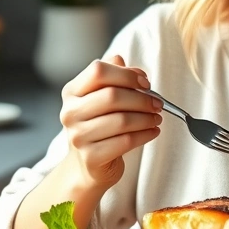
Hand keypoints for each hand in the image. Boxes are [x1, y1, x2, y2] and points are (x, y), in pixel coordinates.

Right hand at [59, 55, 162, 190]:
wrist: (88, 165)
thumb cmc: (99, 125)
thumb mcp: (102, 97)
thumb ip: (113, 76)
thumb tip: (125, 63)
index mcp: (72, 92)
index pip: (98, 71)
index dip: (126, 74)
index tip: (145, 83)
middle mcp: (70, 112)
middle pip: (111, 96)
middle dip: (141, 99)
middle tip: (158, 103)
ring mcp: (78, 136)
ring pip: (121, 120)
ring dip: (146, 118)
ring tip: (157, 118)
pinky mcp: (91, 157)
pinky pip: (125, 142)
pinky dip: (145, 135)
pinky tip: (153, 131)